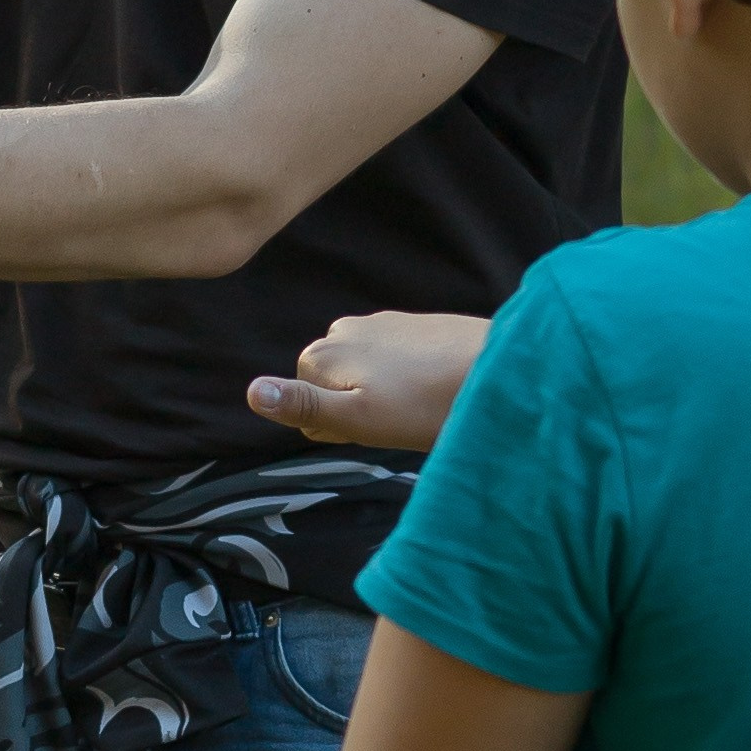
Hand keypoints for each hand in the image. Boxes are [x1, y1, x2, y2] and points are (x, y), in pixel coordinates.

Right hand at [248, 311, 490, 452]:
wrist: (500, 370)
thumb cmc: (426, 405)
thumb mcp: (358, 418)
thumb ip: (303, 404)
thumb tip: (251, 391)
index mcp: (322, 353)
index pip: (305, 404)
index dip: (337, 425)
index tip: (372, 427)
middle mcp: (344, 329)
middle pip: (333, 385)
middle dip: (357, 406)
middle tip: (397, 420)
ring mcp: (381, 322)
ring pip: (364, 374)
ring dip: (385, 393)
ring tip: (420, 406)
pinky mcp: (414, 323)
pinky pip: (394, 361)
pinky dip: (409, 377)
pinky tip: (435, 388)